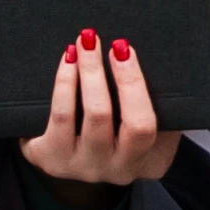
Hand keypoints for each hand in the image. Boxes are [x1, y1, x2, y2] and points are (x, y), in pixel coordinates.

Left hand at [20, 29, 180, 206]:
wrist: (89, 155)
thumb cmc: (129, 127)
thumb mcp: (158, 121)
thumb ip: (156, 98)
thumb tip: (139, 54)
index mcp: (149, 161)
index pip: (143, 125)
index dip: (132, 84)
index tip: (124, 50)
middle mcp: (114, 169)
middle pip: (101, 117)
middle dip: (94, 71)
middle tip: (92, 40)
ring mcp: (80, 166)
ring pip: (70, 115)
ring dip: (75, 74)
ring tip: (77, 47)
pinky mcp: (51, 159)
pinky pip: (55, 118)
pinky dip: (61, 86)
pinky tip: (66, 65)